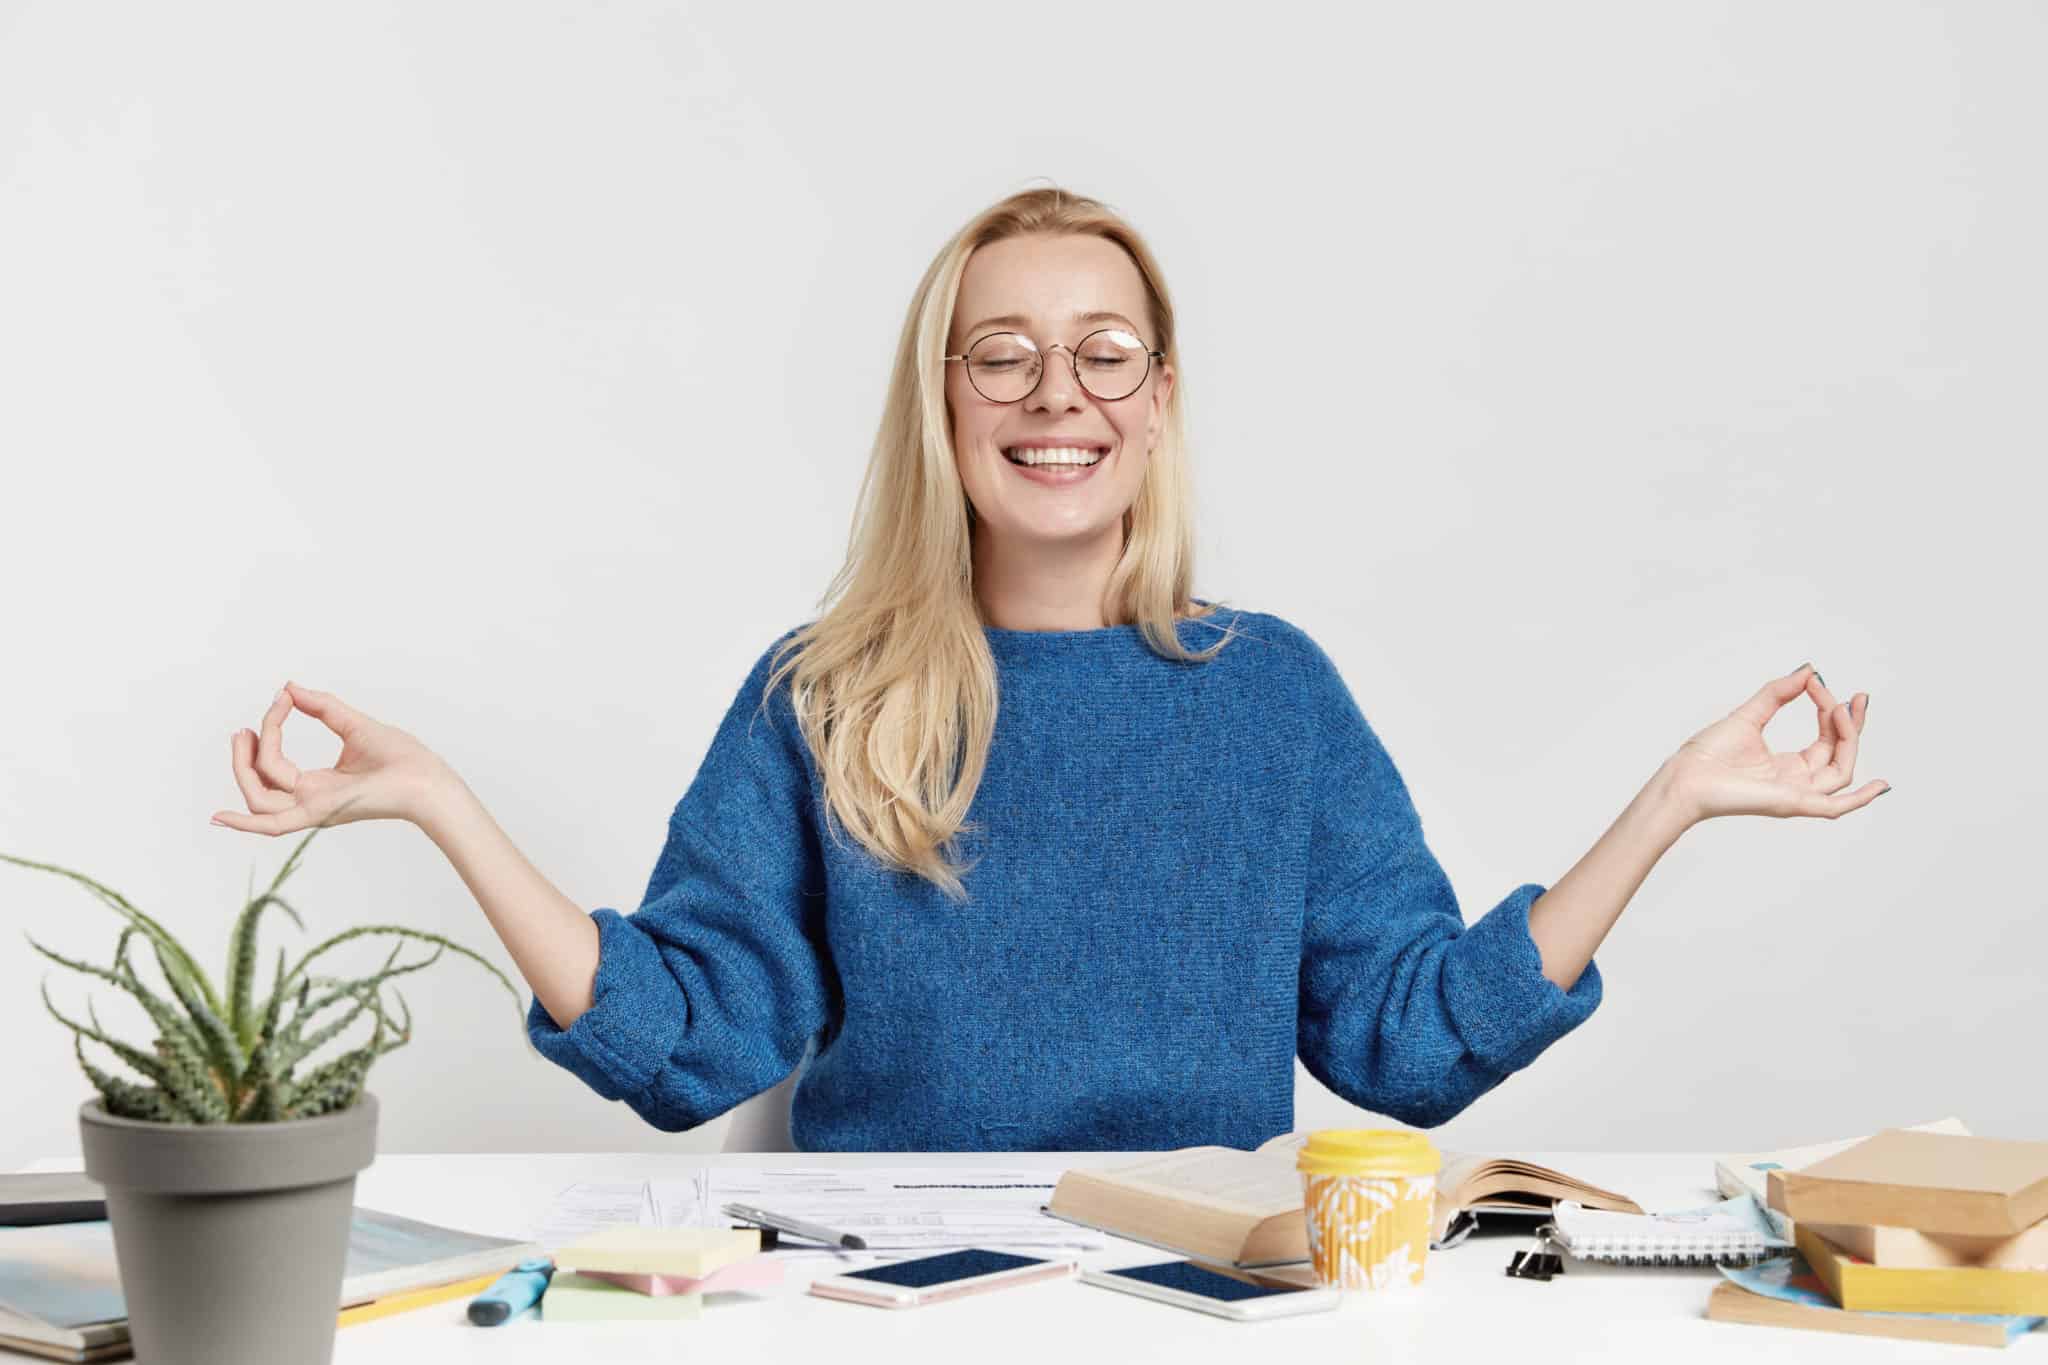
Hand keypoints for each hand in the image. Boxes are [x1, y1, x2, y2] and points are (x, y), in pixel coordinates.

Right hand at [211, 681, 454, 835]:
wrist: (428, 778)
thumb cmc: (402, 758)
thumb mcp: (354, 724)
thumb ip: (322, 706)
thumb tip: (289, 687)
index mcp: (316, 784)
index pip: (274, 763)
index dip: (270, 729)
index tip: (282, 698)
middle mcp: (309, 800)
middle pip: (258, 783)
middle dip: (245, 755)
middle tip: (246, 728)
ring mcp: (313, 809)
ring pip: (259, 797)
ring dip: (244, 767)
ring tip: (245, 735)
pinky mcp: (321, 812)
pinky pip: (273, 825)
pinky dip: (244, 825)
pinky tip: (218, 816)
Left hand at [1663, 664, 1890, 823]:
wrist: (1683, 777)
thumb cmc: (1707, 754)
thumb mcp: (1749, 714)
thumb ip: (1778, 693)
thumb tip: (1808, 671)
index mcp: (1788, 765)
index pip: (1826, 739)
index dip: (1831, 711)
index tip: (1819, 683)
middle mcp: (1797, 782)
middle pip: (1841, 755)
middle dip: (1852, 725)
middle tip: (1855, 698)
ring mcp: (1796, 795)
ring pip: (1843, 773)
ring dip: (1850, 741)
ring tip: (1843, 711)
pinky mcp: (1790, 804)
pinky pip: (1834, 807)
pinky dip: (1860, 799)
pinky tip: (1881, 785)